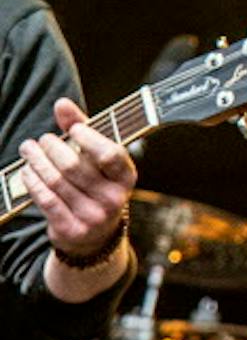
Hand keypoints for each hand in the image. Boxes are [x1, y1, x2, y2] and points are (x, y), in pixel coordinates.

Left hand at [20, 98, 135, 262]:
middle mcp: (114, 198)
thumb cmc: (97, 184)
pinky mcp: (71, 228)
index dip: (89, 139)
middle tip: (41, 140)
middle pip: (75, 167)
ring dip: (37, 162)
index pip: (110, 154)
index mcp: (127, 177)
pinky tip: (27, 171)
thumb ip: (82, 129)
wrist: (96, 235)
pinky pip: (46, 200)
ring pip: (57, 182)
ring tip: (28, 150)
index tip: (73, 129)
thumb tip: (61, 104)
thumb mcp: (97, 158)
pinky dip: (33, 182)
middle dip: (53, 149)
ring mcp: (93, 216)